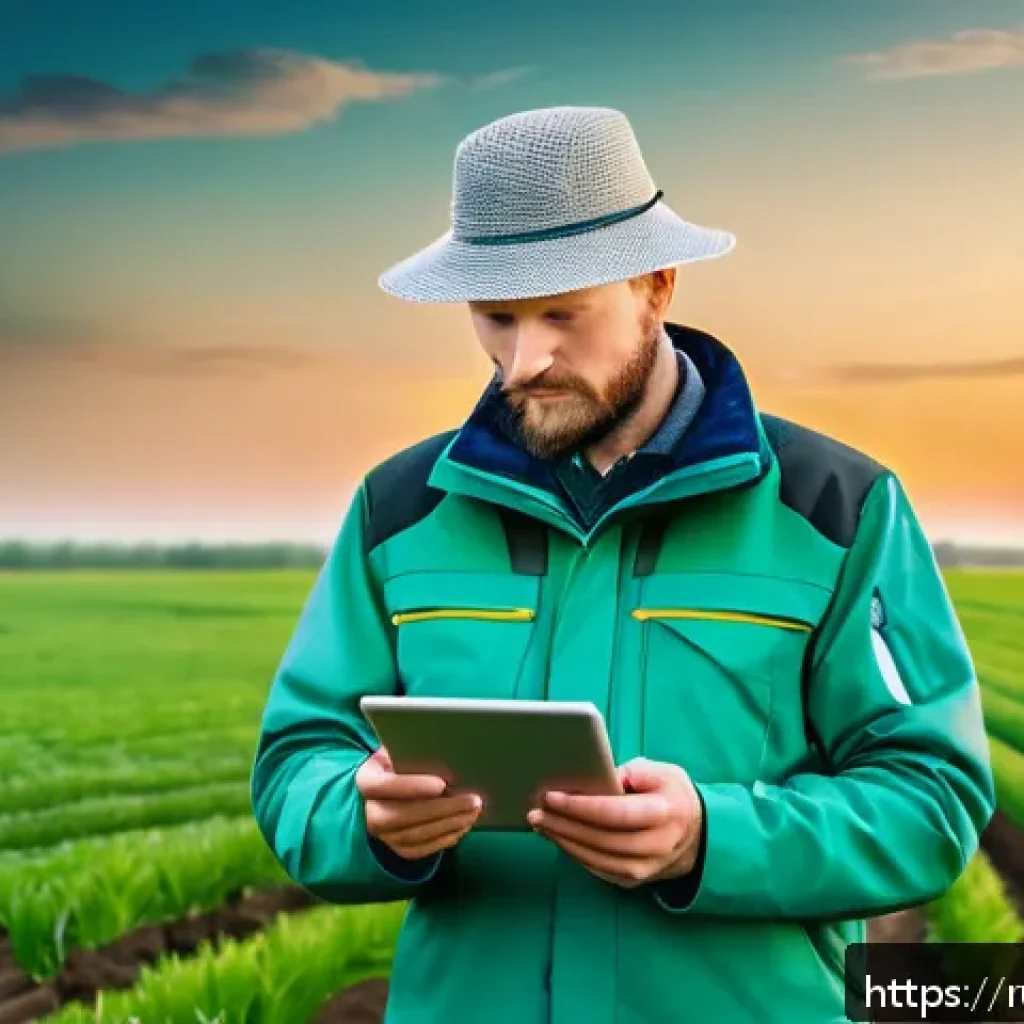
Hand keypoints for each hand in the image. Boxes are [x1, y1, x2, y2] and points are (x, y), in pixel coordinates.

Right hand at [356, 746, 482, 859]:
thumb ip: (411, 752)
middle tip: (473, 800)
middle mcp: (367, 811)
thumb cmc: (395, 761)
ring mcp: (380, 834)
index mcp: (365, 780)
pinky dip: (442, 840)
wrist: (380, 787)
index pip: (385, 785)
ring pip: (413, 835)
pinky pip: (418, 850)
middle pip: (402, 816)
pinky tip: (462, 827)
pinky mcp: (393, 847)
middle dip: (442, 810)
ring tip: (473, 812)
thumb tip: (441, 750)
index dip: (412, 786)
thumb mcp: (396, 749)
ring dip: (448, 825)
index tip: (442, 784)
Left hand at [527, 757, 702, 887]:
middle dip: (564, 825)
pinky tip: (557, 838)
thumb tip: (594, 777)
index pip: (616, 812)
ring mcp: (647, 868)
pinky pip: (599, 869)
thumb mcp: (660, 772)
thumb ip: (629, 773)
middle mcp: (658, 845)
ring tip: (540, 824)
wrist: (696, 834)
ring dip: (564, 841)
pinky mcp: (634, 880)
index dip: (580, 806)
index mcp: (666, 812)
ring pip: (598, 859)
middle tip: (535, 812)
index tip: (551, 796)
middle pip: (602, 839)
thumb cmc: (671, 795)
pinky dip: (575, 854)